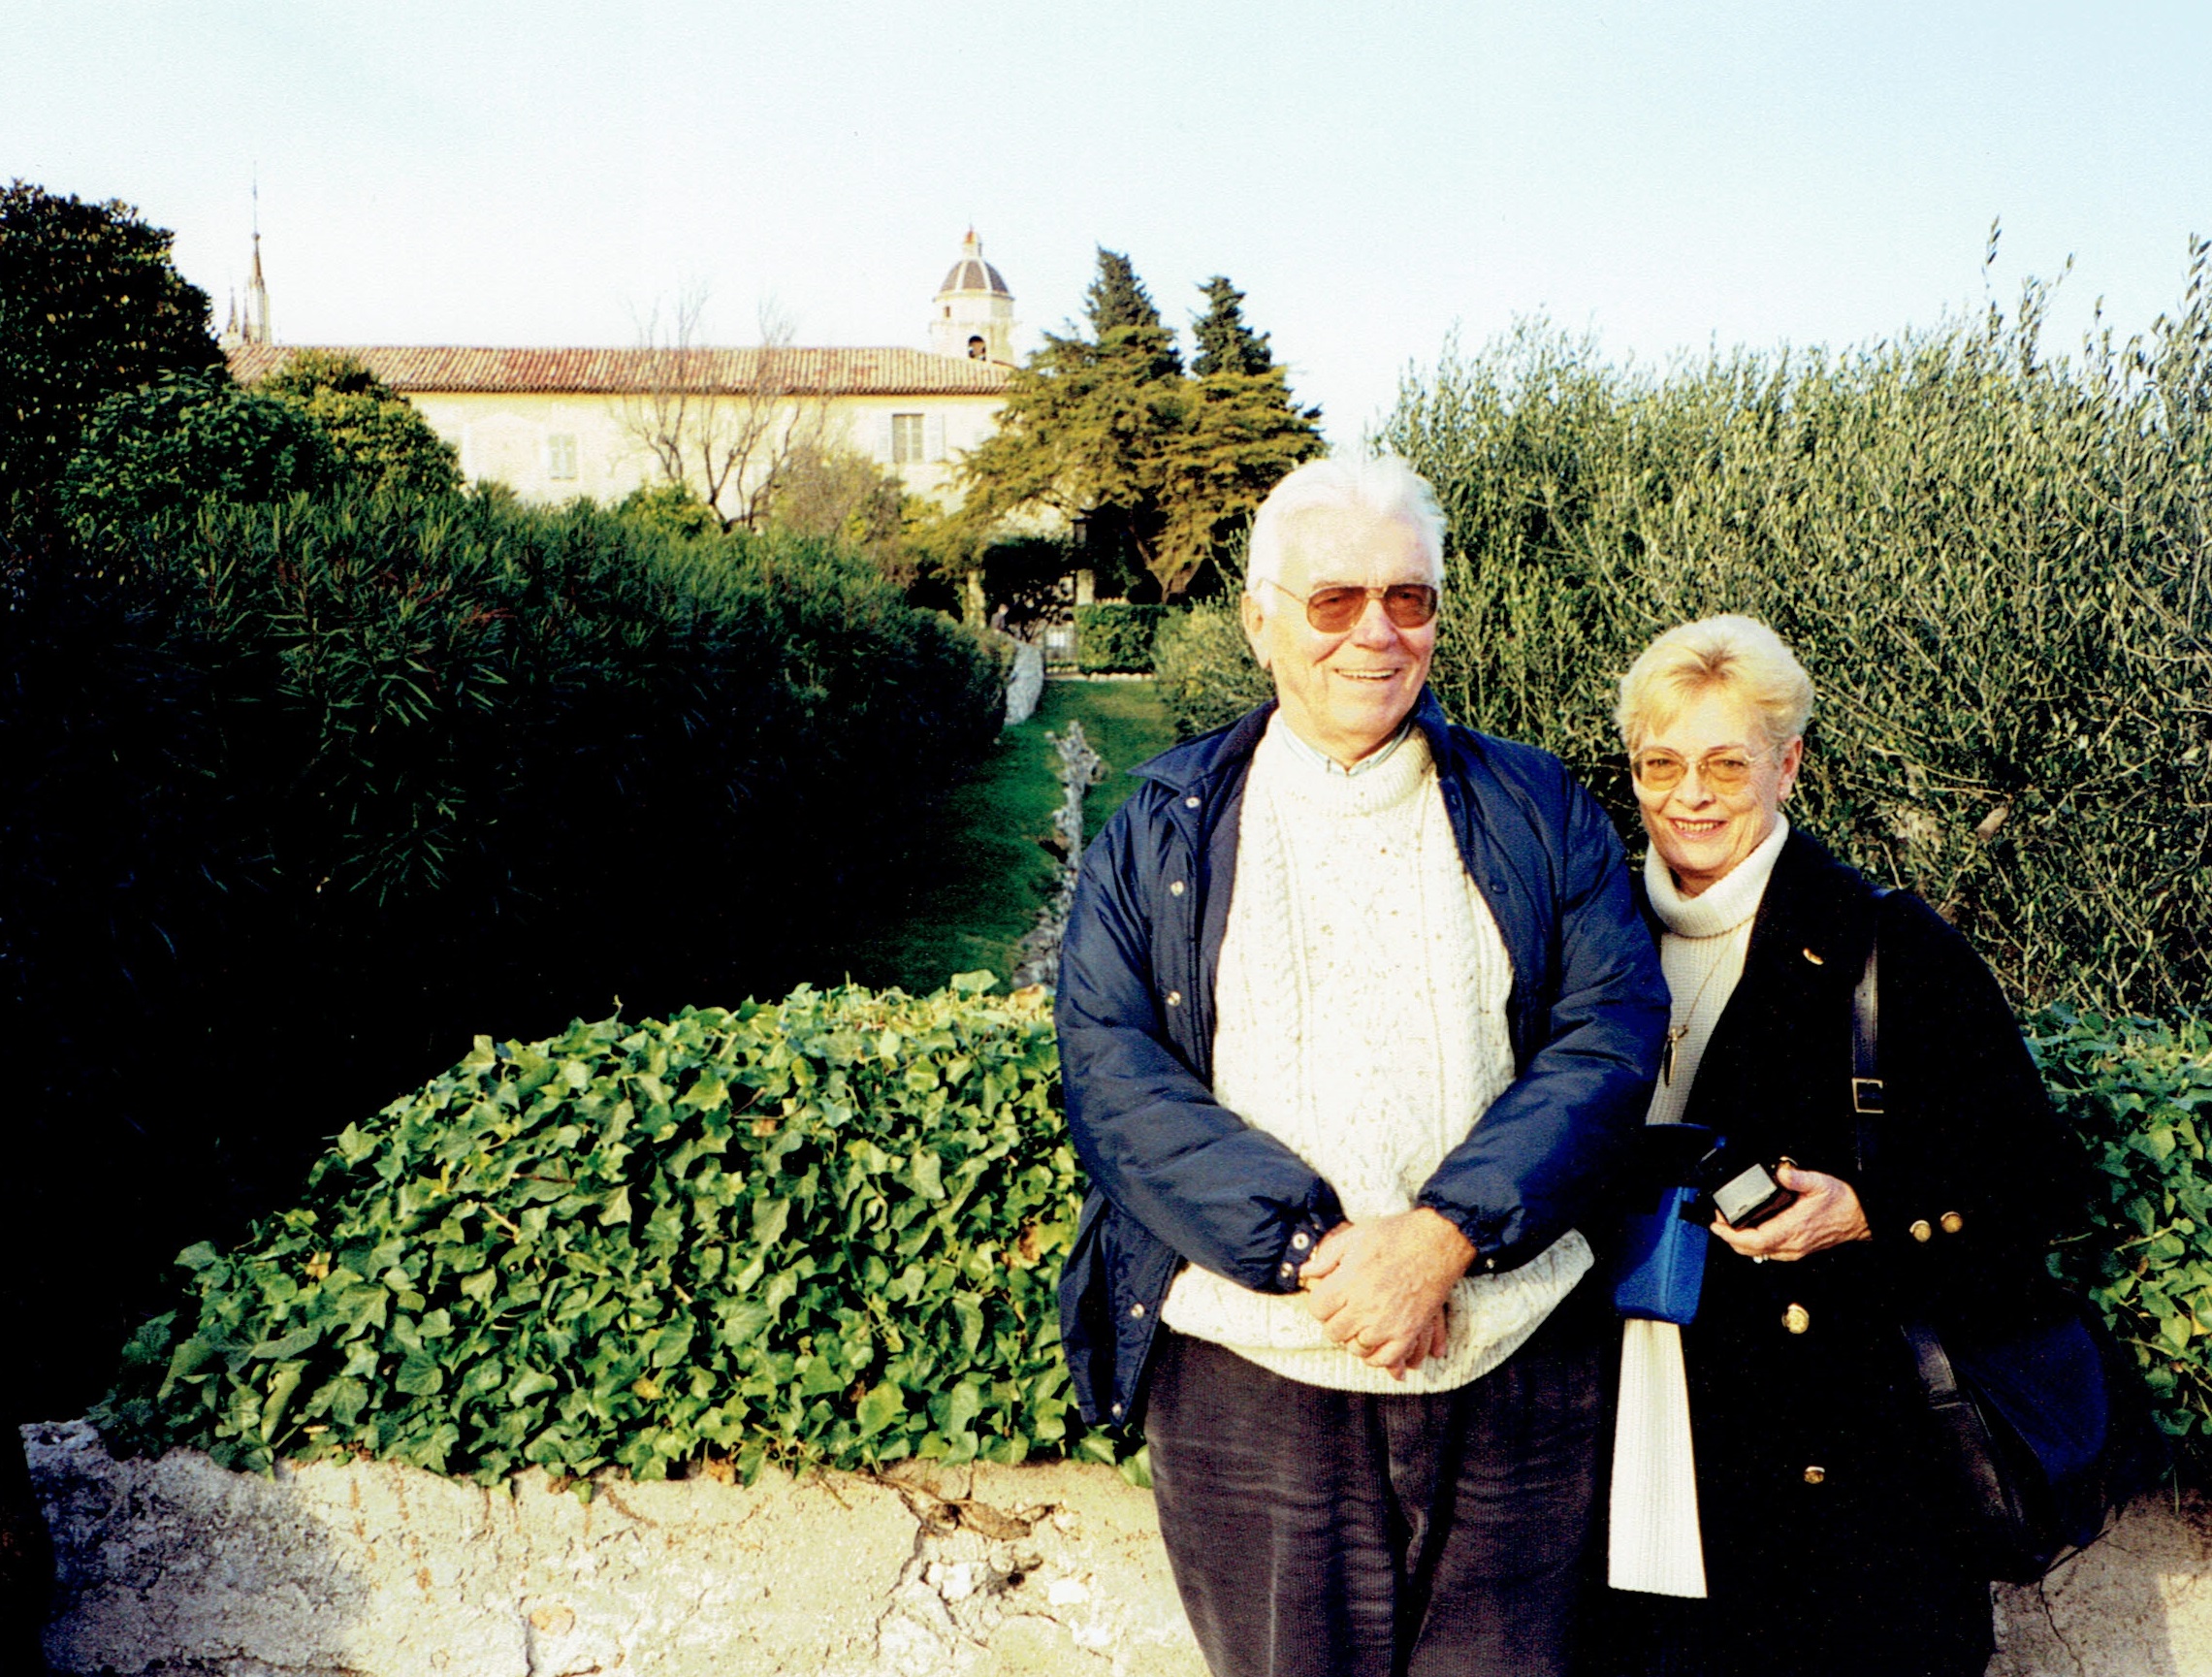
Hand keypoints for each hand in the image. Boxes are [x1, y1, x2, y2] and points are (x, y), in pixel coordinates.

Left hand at [1297, 1209, 1472, 1377]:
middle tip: (1345, 1312)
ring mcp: (1387, 1322)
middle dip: (1335, 1321)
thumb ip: (1327, 1256)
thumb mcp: (1355, 1236)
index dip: (1320, 1304)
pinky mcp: (1408, 1332)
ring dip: (1355, 1339)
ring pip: (1356, 1348)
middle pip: (1334, 1331)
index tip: (1329, 1298)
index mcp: (1348, 1281)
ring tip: (1361, 1325)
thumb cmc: (1395, 1236)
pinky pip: (1385, 1358)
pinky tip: (1375, 1343)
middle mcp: (1365, 1306)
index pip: (1317, 1309)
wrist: (1437, 1241)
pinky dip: (1377, 1356)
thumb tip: (1305, 1272)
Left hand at [1709, 1162, 1871, 1261]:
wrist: (1860, 1217)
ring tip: (1730, 1226)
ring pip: (1759, 1253)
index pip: (1754, 1240)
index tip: (1717, 1225)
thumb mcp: (1819, 1182)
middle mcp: (1792, 1244)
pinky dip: (1754, 1244)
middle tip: (1719, 1222)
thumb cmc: (1843, 1202)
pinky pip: (1769, 1251)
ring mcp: (1795, 1249)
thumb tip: (1778, 1171)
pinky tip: (1749, 1232)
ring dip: (1740, 1242)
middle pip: (1751, 1250)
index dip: (1731, 1235)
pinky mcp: (1798, 1249)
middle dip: (1730, 1238)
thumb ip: (1795, 1177)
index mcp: (1793, 1229)